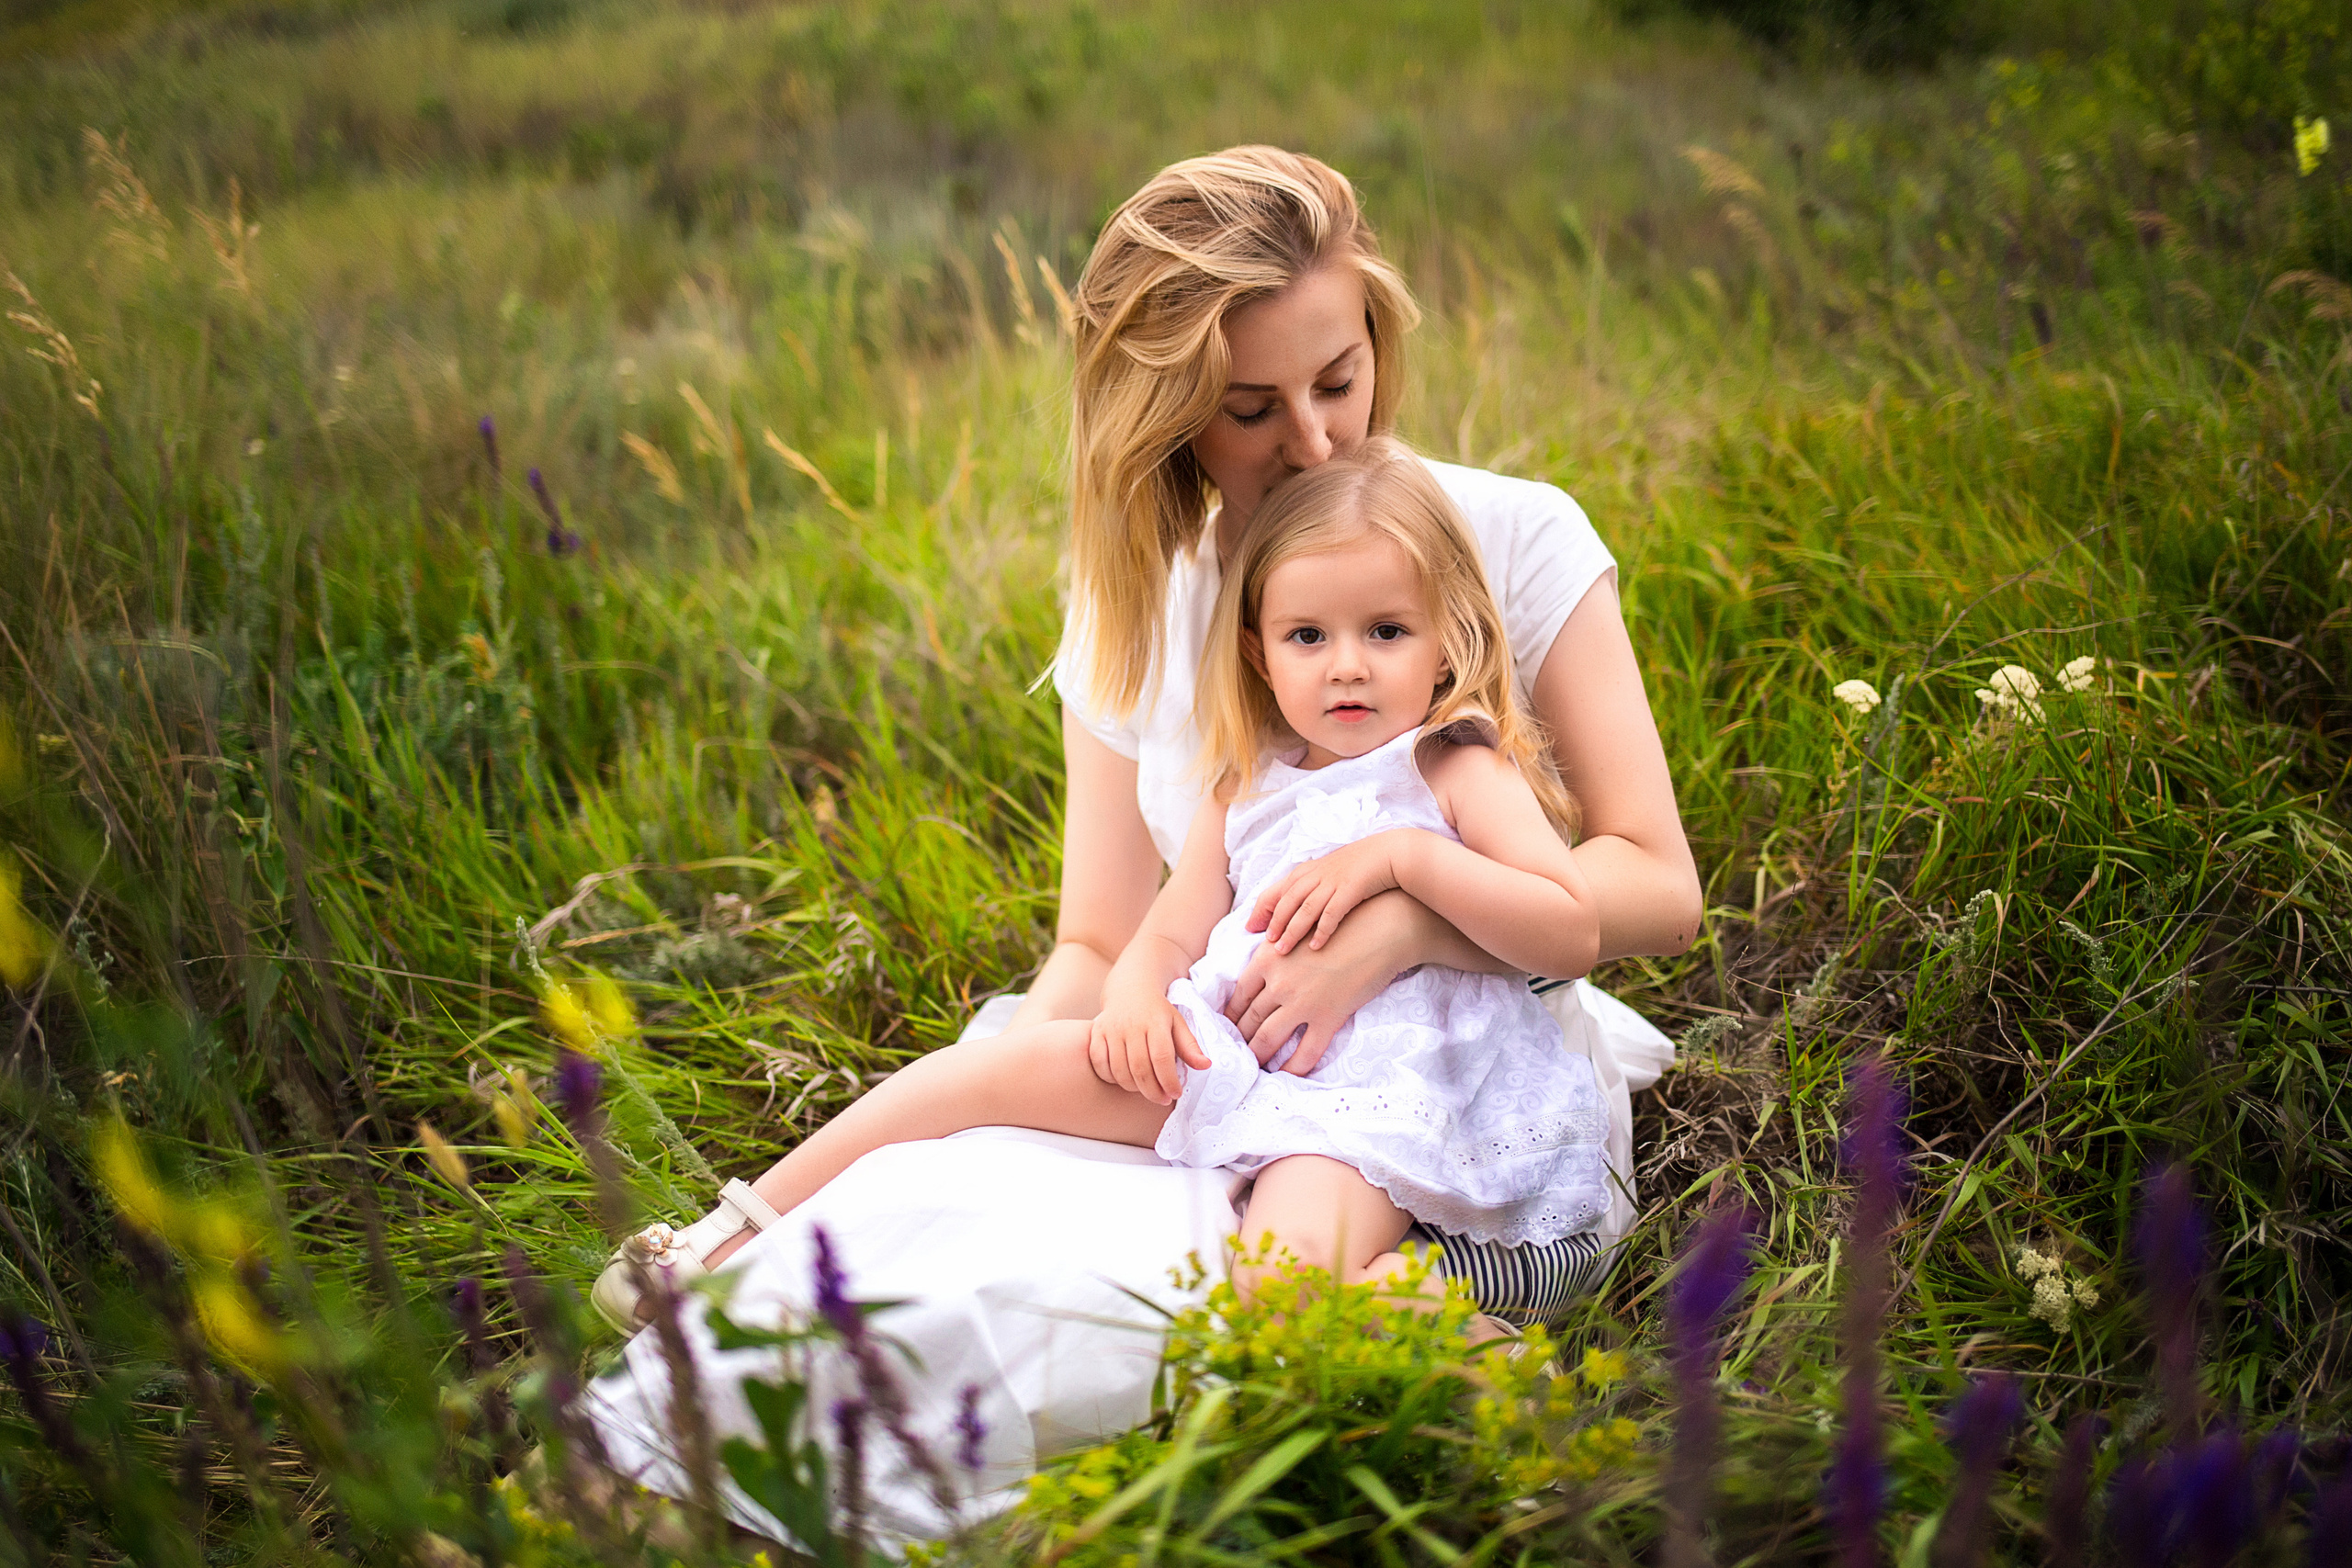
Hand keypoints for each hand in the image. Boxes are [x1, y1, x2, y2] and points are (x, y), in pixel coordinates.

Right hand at [1088, 990, 1208, 1105]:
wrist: (1130, 988)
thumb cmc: (1157, 1011)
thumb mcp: (1177, 1023)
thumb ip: (1189, 1046)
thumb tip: (1205, 1066)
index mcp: (1155, 1022)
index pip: (1162, 1058)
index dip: (1169, 1081)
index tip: (1176, 1093)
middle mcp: (1131, 1025)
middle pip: (1140, 1069)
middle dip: (1153, 1091)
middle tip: (1163, 1099)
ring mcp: (1111, 1029)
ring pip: (1119, 1071)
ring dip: (1134, 1087)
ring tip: (1146, 1090)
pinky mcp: (1096, 1033)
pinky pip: (1099, 1064)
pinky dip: (1111, 1078)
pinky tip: (1125, 1079)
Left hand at [1224, 888, 1427, 1077]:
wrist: (1377, 931)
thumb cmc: (1338, 925)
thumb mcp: (1296, 929)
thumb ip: (1275, 947)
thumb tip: (1260, 959)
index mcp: (1266, 959)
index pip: (1238, 995)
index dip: (1230, 1015)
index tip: (1227, 1027)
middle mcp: (1278, 984)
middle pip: (1248, 1019)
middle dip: (1239, 1039)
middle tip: (1234, 1052)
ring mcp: (1301, 1003)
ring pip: (1268, 1038)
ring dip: (1258, 1055)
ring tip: (1252, 1066)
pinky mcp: (1326, 1018)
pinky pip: (1304, 1053)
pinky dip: (1292, 1068)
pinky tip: (1285, 1075)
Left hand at [1247, 830, 1415, 955]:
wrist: (1390, 854)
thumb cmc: (1359, 867)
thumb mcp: (1328, 872)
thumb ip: (1309, 887)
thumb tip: (1292, 910)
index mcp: (1307, 870)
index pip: (1276, 890)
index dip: (1261, 910)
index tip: (1250, 928)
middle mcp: (1316, 875)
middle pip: (1286, 901)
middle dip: (1273, 923)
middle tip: (1264, 945)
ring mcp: (1332, 882)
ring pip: (1304, 908)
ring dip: (1291, 931)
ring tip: (1281, 951)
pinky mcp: (1350, 889)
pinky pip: (1332, 913)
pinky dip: (1322, 930)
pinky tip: (1315, 947)